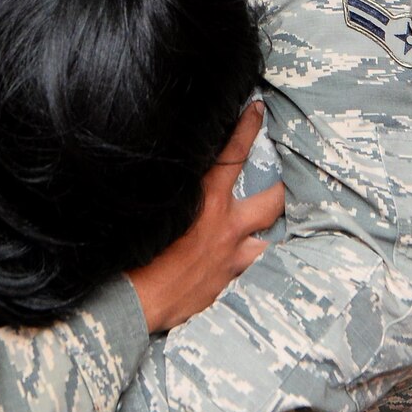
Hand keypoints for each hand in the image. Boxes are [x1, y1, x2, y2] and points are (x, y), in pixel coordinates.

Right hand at [126, 102, 280, 332]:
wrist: (134, 303)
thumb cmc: (132, 254)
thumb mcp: (151, 210)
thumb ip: (171, 189)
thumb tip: (173, 170)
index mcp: (206, 201)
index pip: (233, 153)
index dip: (247, 126)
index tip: (256, 109)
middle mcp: (227, 227)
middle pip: (272, 200)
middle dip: (279, 188)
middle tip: (280, 181)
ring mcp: (232, 258)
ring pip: (268, 240)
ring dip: (266, 233)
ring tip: (266, 229)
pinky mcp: (227, 283)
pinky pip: (247, 270)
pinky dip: (246, 264)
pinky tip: (237, 262)